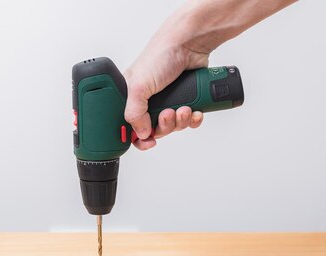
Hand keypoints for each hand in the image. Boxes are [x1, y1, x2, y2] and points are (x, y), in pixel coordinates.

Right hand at [124, 31, 208, 149]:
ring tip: (184, 108)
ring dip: (180, 122)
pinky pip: (189, 120)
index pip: (130, 126)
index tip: (148, 141)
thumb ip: (134, 114)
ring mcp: (168, 101)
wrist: (190, 45)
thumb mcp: (138, 87)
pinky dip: (193, 119)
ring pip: (173, 126)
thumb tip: (142, 134)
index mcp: (131, 98)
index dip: (139, 137)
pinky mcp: (186, 99)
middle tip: (168, 114)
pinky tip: (195, 111)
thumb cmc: (160, 56)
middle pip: (154, 130)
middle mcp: (149, 101)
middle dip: (164, 127)